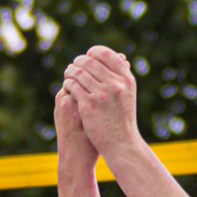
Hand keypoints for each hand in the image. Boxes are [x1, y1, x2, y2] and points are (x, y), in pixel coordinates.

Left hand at [61, 46, 141, 164]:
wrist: (122, 144)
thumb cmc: (123, 119)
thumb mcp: (128, 94)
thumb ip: (122, 76)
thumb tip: (119, 56)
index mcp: (126, 79)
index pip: (106, 54)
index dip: (93, 53)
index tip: (88, 56)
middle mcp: (115, 85)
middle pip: (90, 62)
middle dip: (79, 62)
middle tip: (74, 65)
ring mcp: (101, 95)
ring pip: (78, 73)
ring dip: (70, 71)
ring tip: (68, 74)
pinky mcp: (88, 106)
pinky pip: (72, 87)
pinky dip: (68, 84)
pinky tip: (67, 87)